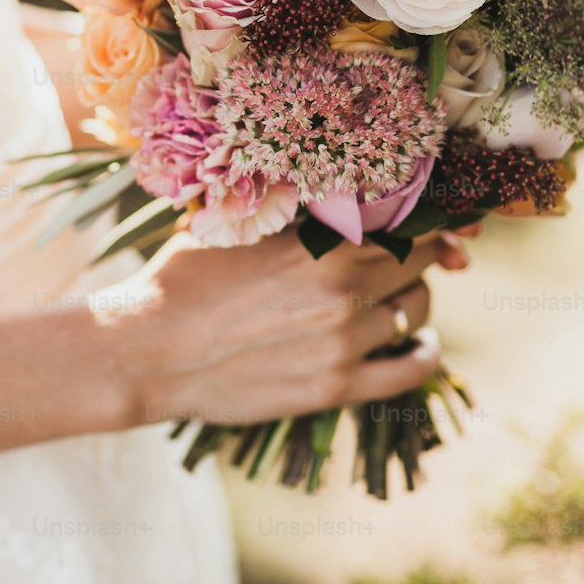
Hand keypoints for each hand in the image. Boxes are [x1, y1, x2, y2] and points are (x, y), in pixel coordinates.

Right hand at [111, 225, 473, 427]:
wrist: (148, 351)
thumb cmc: (183, 280)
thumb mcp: (238, 227)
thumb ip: (294, 214)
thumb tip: (333, 195)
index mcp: (321, 241)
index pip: (405, 221)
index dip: (429, 220)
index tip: (435, 222)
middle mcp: (343, 289)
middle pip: (417, 263)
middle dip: (419, 257)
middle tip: (410, 258)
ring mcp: (343, 341)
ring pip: (416, 311)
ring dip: (415, 302)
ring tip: (402, 300)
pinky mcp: (335, 387)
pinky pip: (410, 371)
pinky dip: (425, 355)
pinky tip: (422, 346)